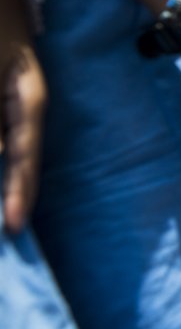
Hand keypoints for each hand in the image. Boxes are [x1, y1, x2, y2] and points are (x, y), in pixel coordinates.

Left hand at [1, 45, 46, 232]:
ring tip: (8, 210)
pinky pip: (4, 135)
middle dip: (15, 194)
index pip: (24, 157)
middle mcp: (26, 107)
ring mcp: (16, 103)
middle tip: (12, 228)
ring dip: (8, 177)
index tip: (15, 227)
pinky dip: (4, 158)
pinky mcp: (5, 99)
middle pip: (22, 160)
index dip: (19, 193)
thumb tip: (0, 155)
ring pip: (12, 149)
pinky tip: (3, 172)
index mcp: (29, 101)